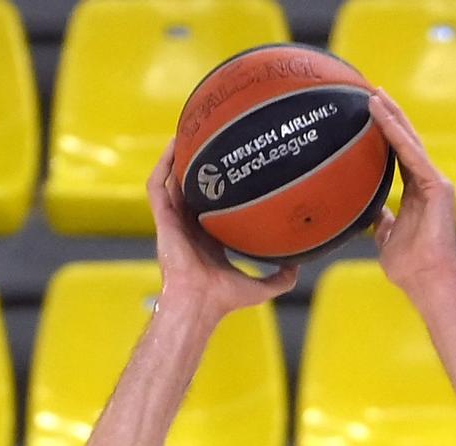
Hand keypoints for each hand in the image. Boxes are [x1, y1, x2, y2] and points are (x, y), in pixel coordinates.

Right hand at [148, 141, 297, 318]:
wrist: (200, 303)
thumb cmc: (224, 300)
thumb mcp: (261, 287)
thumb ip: (281, 278)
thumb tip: (298, 266)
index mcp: (208, 239)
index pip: (213, 205)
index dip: (221, 185)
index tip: (234, 167)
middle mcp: (190, 226)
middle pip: (192, 186)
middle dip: (199, 164)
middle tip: (212, 139)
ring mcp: (174, 221)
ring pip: (172, 180)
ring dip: (178, 156)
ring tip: (191, 131)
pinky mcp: (163, 220)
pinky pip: (157, 187)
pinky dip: (163, 165)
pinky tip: (176, 145)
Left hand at [367, 91, 455, 299]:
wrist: (426, 280)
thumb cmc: (409, 266)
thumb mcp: (386, 237)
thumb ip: (381, 219)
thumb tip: (367, 211)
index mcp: (416, 193)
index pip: (399, 155)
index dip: (385, 133)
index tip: (369, 114)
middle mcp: (427, 182)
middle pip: (405, 141)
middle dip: (390, 115)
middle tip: (371, 92)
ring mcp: (435, 182)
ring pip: (409, 141)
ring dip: (392, 116)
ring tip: (374, 95)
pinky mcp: (437, 186)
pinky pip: (413, 154)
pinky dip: (396, 134)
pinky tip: (382, 116)